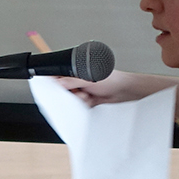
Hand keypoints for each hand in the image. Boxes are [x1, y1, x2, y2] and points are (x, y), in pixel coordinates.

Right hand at [60, 70, 176, 106]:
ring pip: (70, 99)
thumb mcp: (89, 78)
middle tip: (78, 91)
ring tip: (87, 96)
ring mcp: (82, 91)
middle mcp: (78, 81)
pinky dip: (82, 105)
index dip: (55, 81)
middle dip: (69, 93)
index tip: (54, 87)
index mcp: (77, 71)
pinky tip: (90, 101)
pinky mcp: (86, 101)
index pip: (60, 75)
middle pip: (63, 89)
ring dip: (77, 99)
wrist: (124, 93)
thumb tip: (59, 82)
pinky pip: (77, 106)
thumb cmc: (112, 79)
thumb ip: (72, 81)